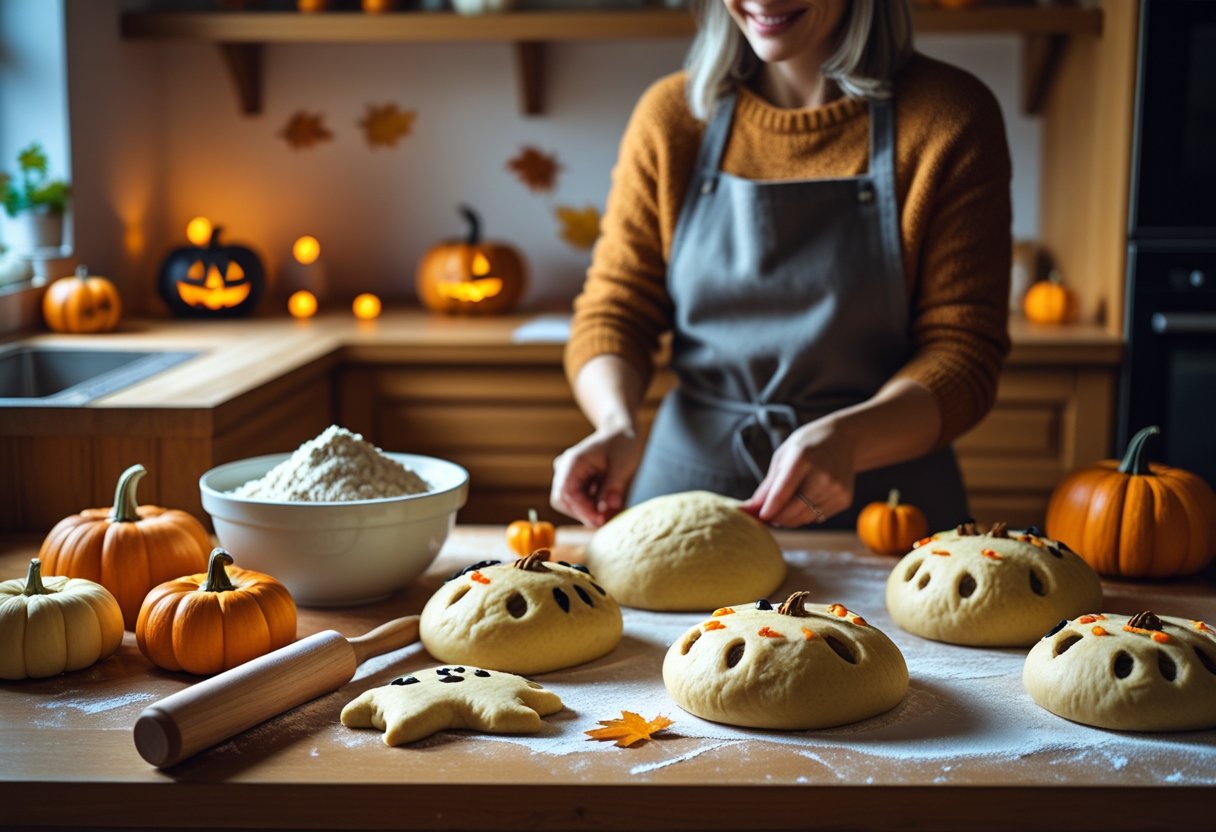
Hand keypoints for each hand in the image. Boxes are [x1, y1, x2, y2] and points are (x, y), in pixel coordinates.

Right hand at [550, 426, 644, 526]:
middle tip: (606, 519)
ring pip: (571, 503)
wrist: (621, 432)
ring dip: (590, 511)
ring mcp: (569, 475)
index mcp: (573, 462)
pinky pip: (579, 500)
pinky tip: (609, 502)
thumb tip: (606, 511)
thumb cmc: (622, 444)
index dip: (581, 510)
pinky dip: (593, 506)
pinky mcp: (576, 481)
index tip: (599, 520)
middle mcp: (566, 469)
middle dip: (584, 513)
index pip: (566, 493)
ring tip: (612, 509)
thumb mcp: (622, 465)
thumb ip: (613, 487)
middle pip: (564, 501)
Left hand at [739, 418, 855, 526]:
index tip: (758, 517)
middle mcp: (823, 476)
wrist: (844, 438)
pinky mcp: (845, 499)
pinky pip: (817, 517)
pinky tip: (803, 503)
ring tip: (782, 510)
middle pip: (793, 510)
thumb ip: (768, 484)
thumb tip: (751, 508)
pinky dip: (805, 515)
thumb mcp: (783, 455)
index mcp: (803, 459)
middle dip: (776, 518)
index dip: (768, 510)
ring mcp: (836, 489)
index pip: (782, 494)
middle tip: (767, 517)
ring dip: (789, 519)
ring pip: (804, 518)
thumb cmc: (807, 445)